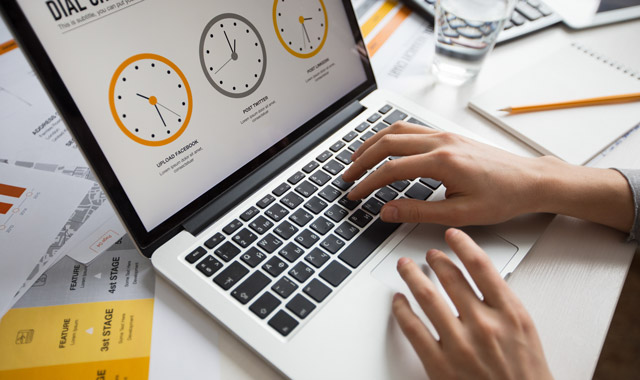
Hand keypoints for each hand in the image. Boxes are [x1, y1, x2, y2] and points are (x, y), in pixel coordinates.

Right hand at [342, 121, 545, 225]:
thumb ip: (418, 212)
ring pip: (397, 130)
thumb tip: (387, 211)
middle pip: (387, 143)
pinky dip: (390, 136)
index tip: (354, 194)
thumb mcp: (459, 214)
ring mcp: (444, 135)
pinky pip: (410, 129)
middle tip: (346, 177)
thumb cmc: (503, 197)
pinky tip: (384, 147)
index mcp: (442, 161)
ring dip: (372, 143)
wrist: (530, 181)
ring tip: (356, 159)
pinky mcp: (448, 136)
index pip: (391, 169)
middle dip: (361, 159)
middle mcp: (440, 142)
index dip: (367, 183)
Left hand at [392, 228, 553, 379]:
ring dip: (412, 277)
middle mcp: (484, 325)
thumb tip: (482, 279)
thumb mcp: (525, 333)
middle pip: (451, 278)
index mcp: (510, 314)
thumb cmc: (525, 375)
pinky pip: (413, 328)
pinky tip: (398, 301)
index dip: (463, 245)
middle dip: (435, 260)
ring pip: (427, 297)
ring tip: (406, 267)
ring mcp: (459, 345)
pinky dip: (401, 310)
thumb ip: (504, 304)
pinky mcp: (439, 364)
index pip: (481, 267)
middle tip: (429, 254)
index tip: (452, 236)